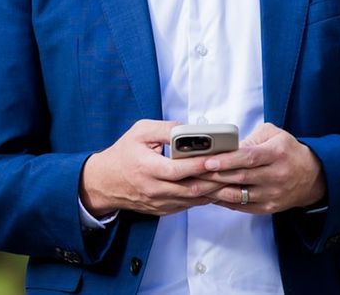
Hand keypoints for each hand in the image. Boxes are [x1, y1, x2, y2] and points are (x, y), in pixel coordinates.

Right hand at [79, 120, 226, 217]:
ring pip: (193, 200)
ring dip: (213, 191)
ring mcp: (159, 202)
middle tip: (233, 170)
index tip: (217, 157)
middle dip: (214, 179)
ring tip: (231, 179)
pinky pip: (188, 205)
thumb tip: (189, 129)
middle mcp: (154, 188)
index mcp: (147, 167)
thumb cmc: (124, 153)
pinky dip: (203, 197)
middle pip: (190, 188)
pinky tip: (216, 188)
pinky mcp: (163, 210)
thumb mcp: (140, 132)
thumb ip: (165, 129)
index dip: (199, 164)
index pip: (178, 169)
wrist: (105, 182)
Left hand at [191, 123, 326, 214]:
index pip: (248, 158)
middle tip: (191, 173)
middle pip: (240, 177)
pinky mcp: (268, 208)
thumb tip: (225, 147)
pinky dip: (223, 201)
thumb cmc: (287, 151)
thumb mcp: (274, 134)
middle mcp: (275, 176)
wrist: (312, 177)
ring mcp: (271, 194)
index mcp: (276, 154)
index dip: (227, 160)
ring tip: (194, 185)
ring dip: (214, 190)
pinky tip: (209, 194)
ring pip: (238, 195)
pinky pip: (241, 206)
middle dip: (213, 175)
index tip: (207, 161)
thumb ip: (250, 139)